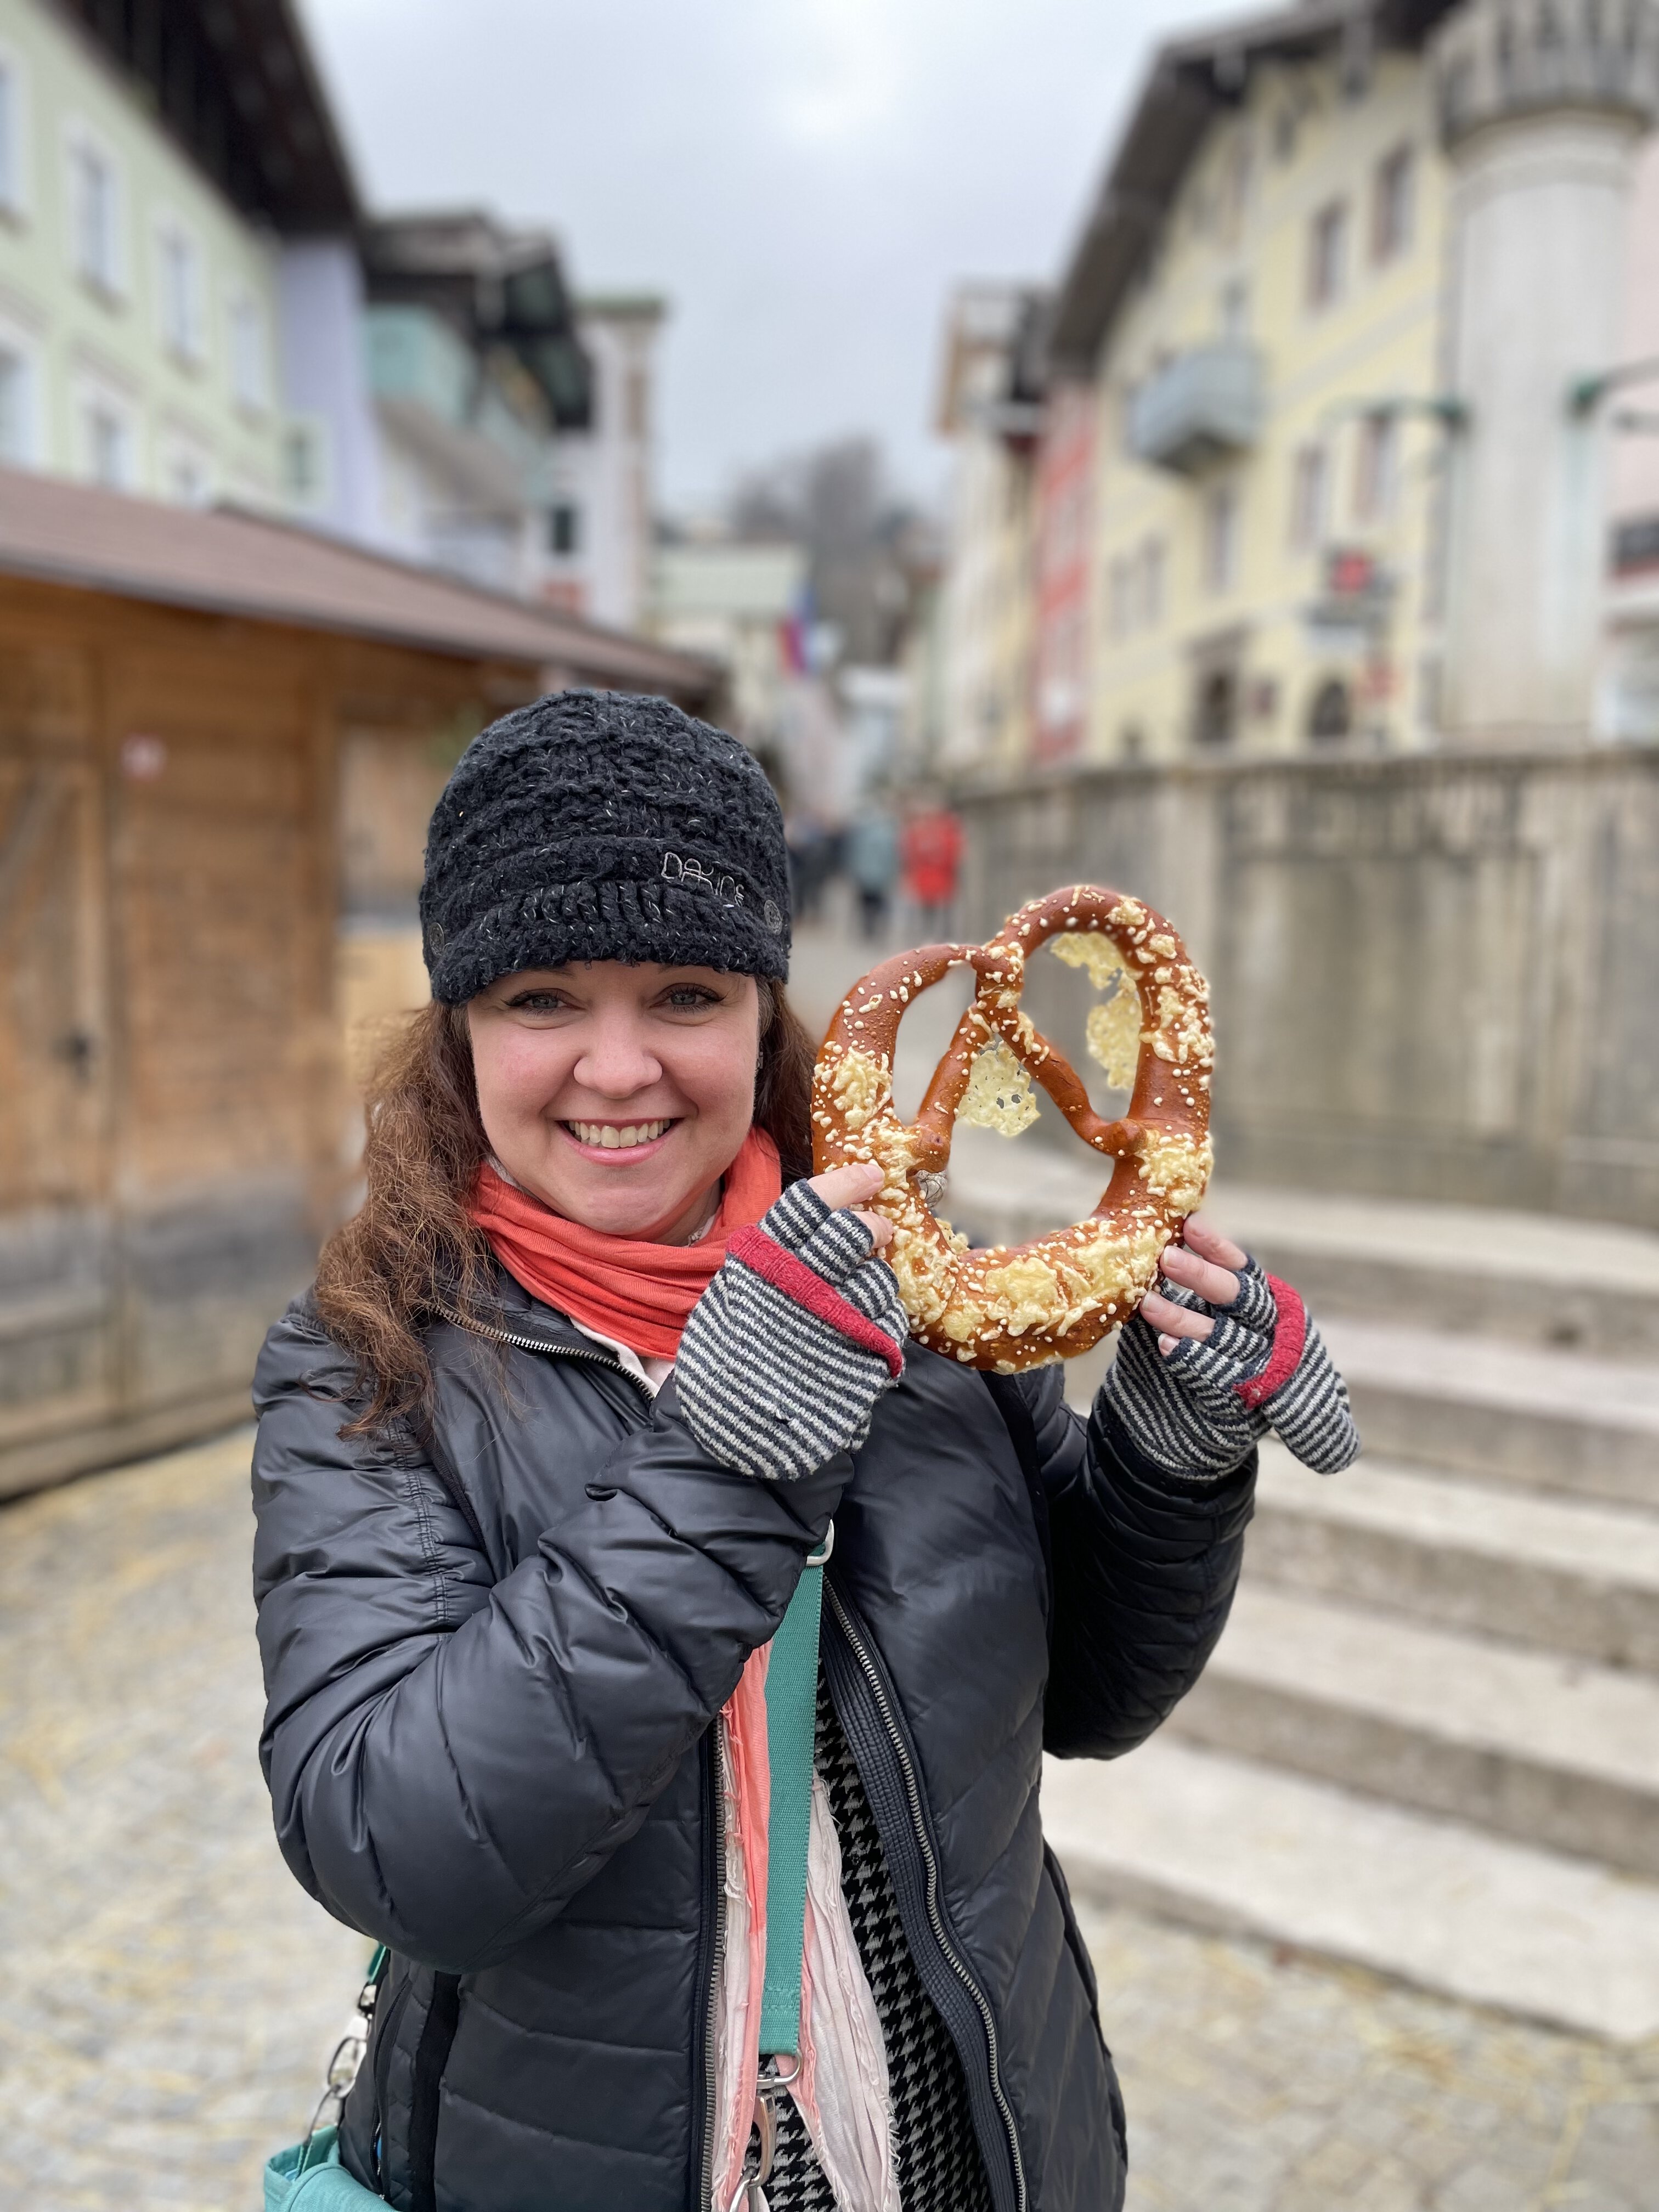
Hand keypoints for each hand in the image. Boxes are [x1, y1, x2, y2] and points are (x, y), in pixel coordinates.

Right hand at [675, 1178, 906, 1481]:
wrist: (732, 1443)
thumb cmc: (728, 1365)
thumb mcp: (734, 1300)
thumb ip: (773, 1262)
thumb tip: (825, 1223)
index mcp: (761, 1265)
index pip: (810, 1204)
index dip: (846, 1183)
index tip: (870, 1174)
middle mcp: (799, 1287)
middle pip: (854, 1234)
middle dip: (873, 1227)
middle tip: (877, 1230)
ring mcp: (834, 1323)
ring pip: (878, 1280)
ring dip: (877, 1281)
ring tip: (857, 1298)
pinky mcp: (862, 1360)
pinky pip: (890, 1324)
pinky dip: (884, 1323)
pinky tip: (863, 1333)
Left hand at [1104, 1216, 1359, 1477]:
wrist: (1209, 1421)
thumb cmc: (1213, 1352)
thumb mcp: (1217, 1316)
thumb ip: (1202, 1287)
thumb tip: (1162, 1242)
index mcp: (1266, 1302)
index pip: (1244, 1269)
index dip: (1218, 1248)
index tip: (1190, 1225)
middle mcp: (1268, 1331)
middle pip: (1238, 1299)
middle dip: (1202, 1277)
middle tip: (1167, 1256)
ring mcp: (1257, 1365)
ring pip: (1221, 1336)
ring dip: (1183, 1318)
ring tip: (1149, 1302)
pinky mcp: (1240, 1398)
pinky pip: (1215, 1376)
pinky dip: (1189, 1358)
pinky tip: (1164, 1345)